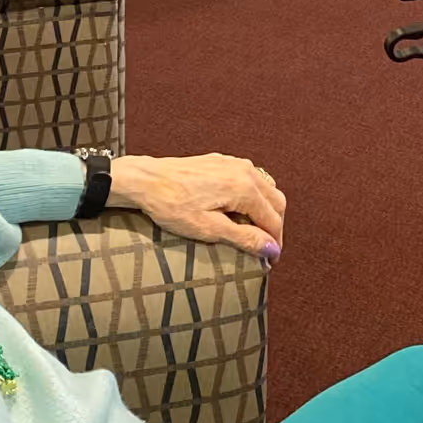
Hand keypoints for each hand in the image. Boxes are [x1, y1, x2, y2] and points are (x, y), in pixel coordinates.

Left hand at [111, 152, 286, 260]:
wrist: (145, 180)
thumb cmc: (171, 205)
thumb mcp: (208, 229)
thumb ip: (244, 237)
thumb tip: (271, 248)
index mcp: (245, 188)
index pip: (273, 219)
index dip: (274, 243)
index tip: (270, 261)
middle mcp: (245, 171)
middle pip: (277, 202)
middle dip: (274, 227)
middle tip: (265, 249)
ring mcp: (235, 163)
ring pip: (267, 188)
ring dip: (266, 211)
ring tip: (253, 232)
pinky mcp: (223, 162)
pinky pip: (252, 179)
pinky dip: (254, 197)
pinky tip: (240, 211)